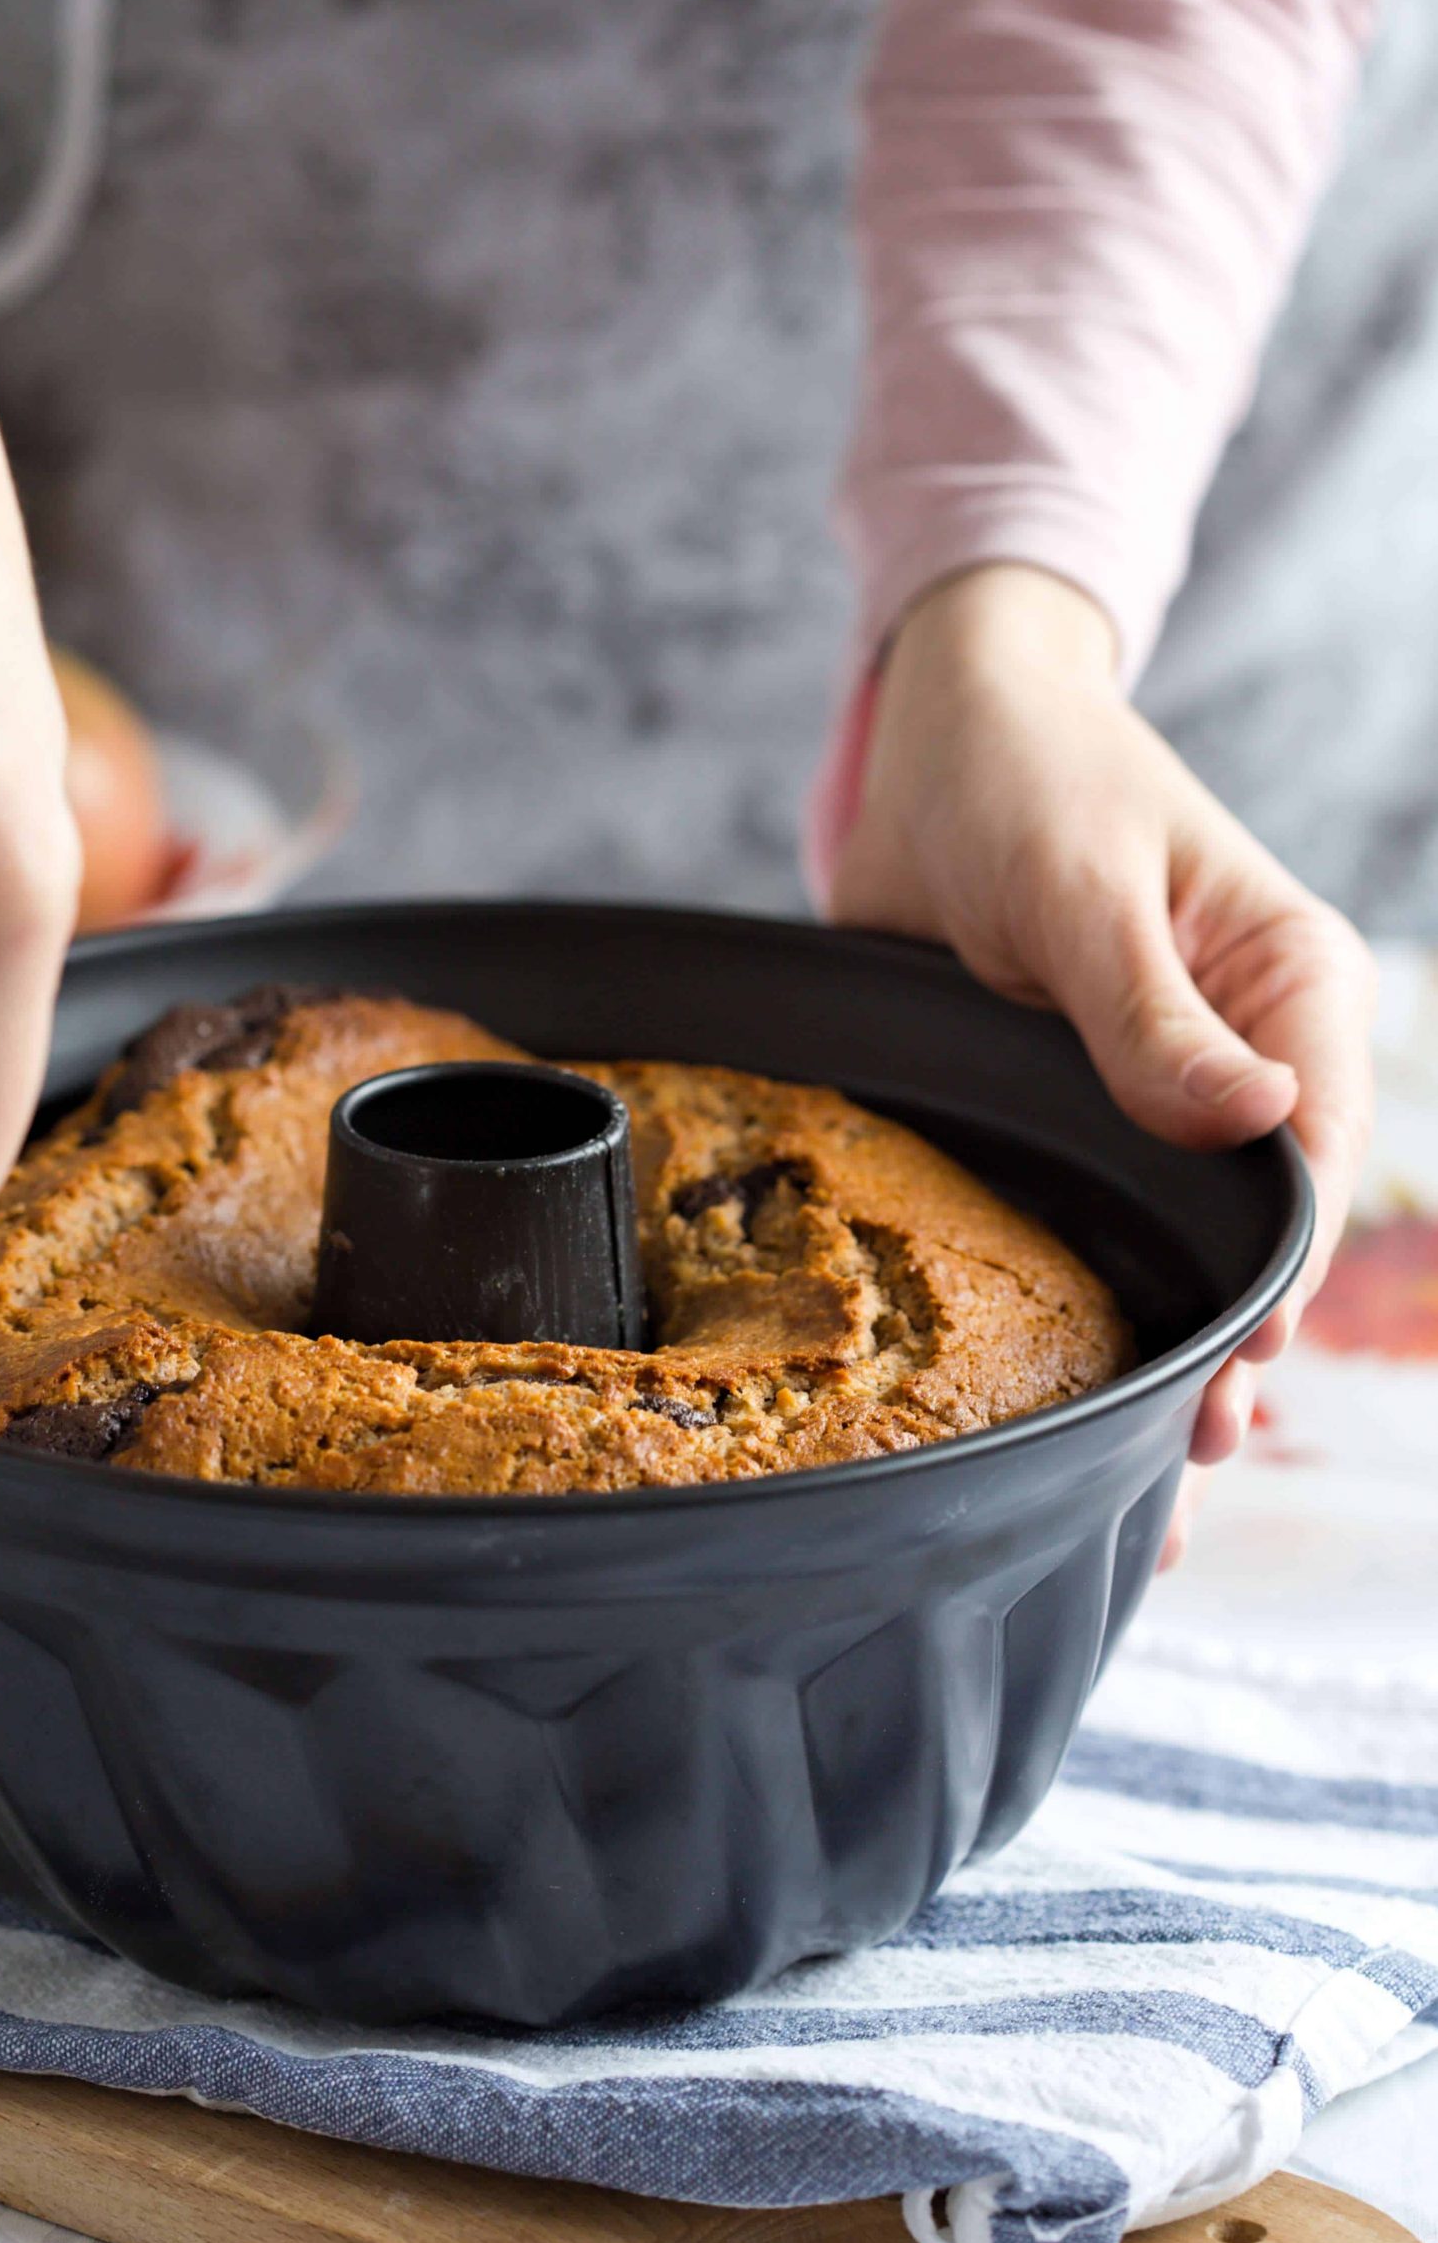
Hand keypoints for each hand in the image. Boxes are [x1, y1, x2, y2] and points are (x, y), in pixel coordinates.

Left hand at [825, 565, 1374, 1561]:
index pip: (1311, 1161)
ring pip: (1187, 1259)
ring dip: (1171, 1370)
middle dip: (1231, 1357)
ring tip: (1153, 1501)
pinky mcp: (1075, 1122)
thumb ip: (1153, 1013)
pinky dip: (1098, 1322)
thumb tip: (1256, 1114)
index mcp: (1289, 994)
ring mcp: (1156, 1104)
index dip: (1277, 1273)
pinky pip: (1104, 1233)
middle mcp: (1240, 1062)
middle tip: (1184, 1469)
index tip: (1238, 1362)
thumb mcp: (1083, 887)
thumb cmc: (1027, 780)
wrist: (931, 741)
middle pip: (1258, 1240)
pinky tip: (1083, 1423)